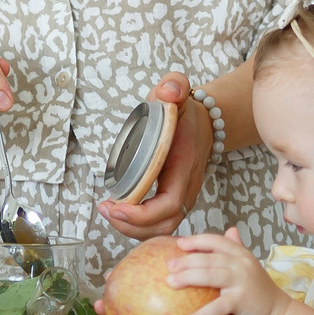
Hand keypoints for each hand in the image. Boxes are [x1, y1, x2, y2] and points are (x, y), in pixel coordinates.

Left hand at [99, 75, 211, 239]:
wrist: (208, 123)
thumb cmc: (185, 111)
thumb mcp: (179, 91)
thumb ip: (175, 85)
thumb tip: (168, 92)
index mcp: (184, 165)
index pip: (169, 203)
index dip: (143, 213)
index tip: (115, 207)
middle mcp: (186, 187)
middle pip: (165, 224)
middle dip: (132, 226)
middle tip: (105, 210)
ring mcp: (183, 196)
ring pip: (163, 227)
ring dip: (134, 229)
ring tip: (108, 212)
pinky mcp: (175, 199)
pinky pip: (160, 222)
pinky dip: (139, 226)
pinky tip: (119, 214)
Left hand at [169, 227, 288, 314]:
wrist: (278, 312)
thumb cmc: (257, 290)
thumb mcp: (248, 266)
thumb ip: (238, 248)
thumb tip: (230, 229)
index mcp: (240, 254)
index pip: (216, 241)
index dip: (197, 241)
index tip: (179, 244)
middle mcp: (241, 264)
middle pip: (209, 258)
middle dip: (186, 260)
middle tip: (168, 265)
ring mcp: (242, 281)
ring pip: (210, 275)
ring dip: (188, 278)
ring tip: (170, 283)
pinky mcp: (242, 301)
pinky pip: (218, 306)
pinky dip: (203, 313)